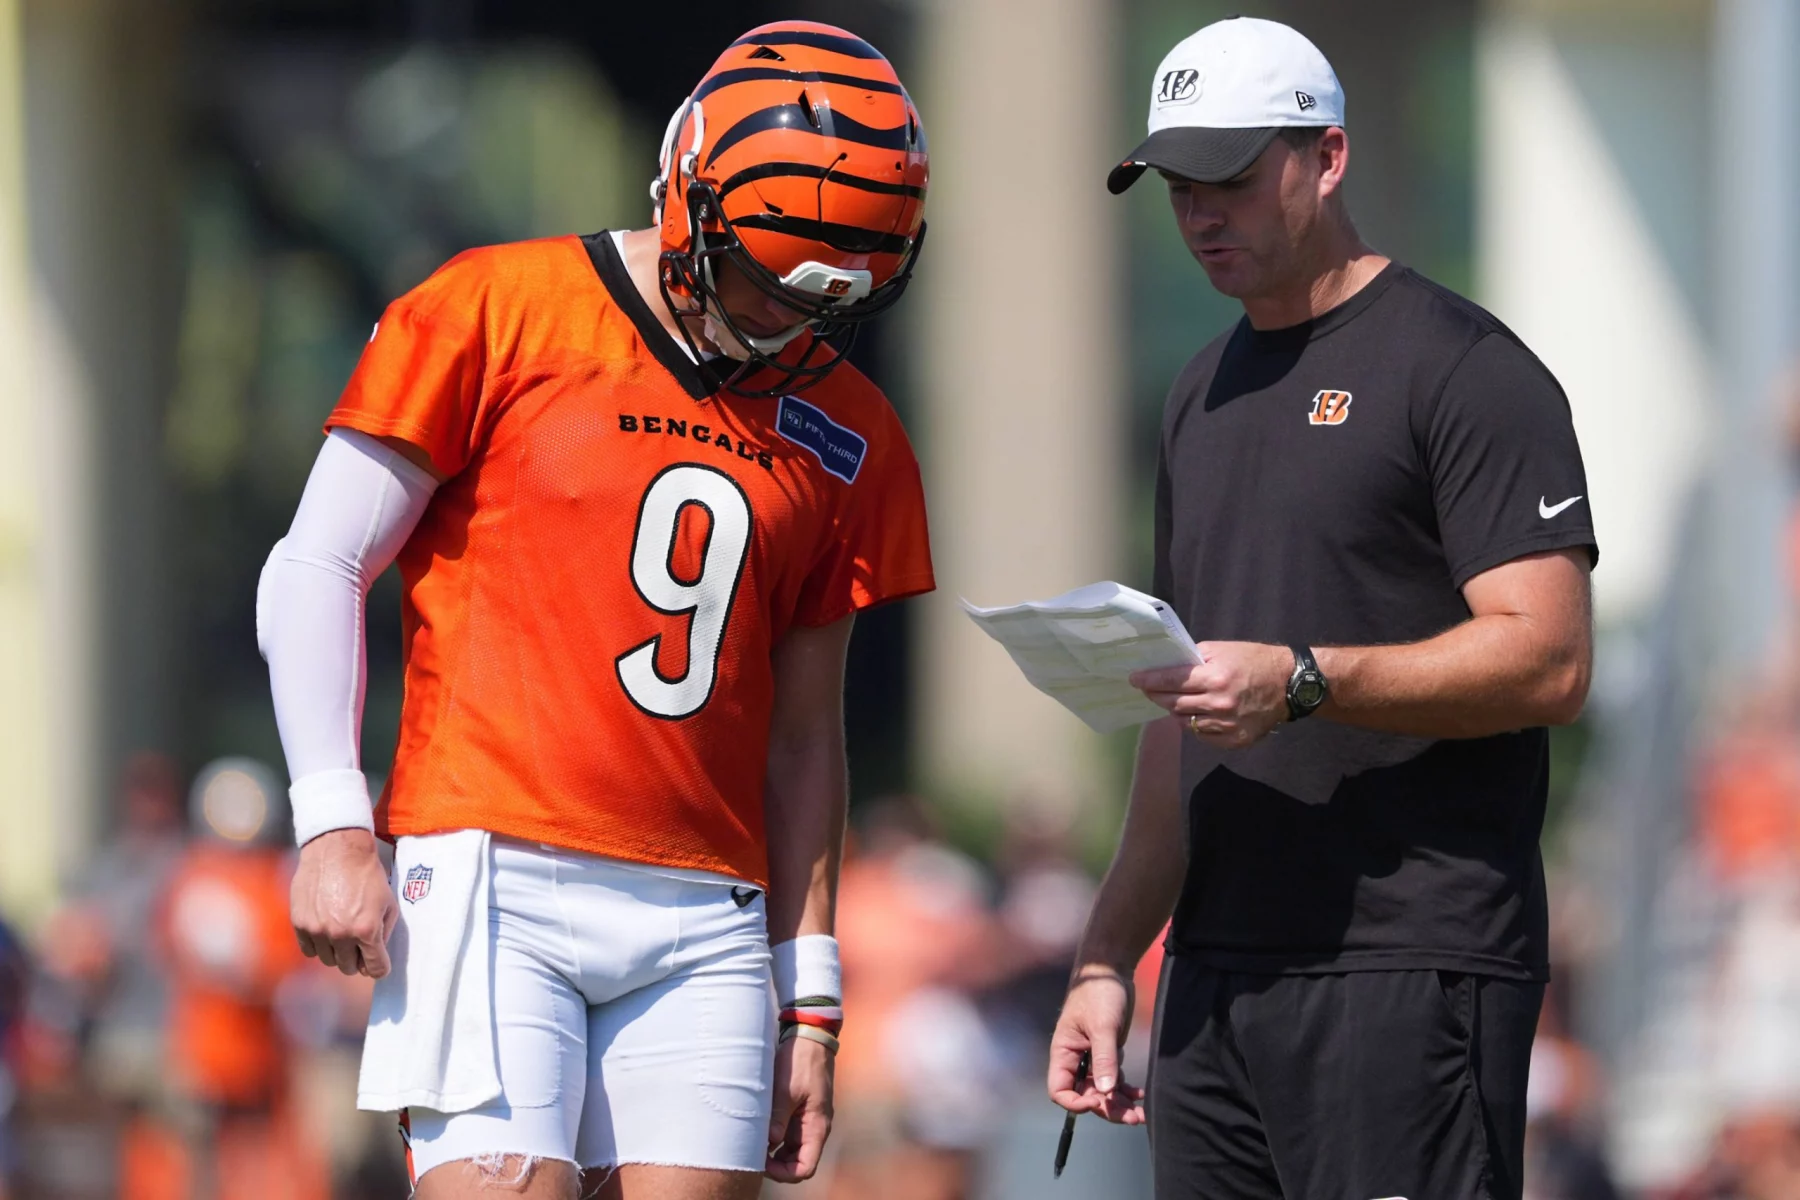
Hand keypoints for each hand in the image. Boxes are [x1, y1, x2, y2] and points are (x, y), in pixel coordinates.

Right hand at [290, 828, 397, 977]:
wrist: (337, 851)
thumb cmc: (367, 875)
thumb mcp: (389, 903)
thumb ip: (385, 932)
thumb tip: (377, 954)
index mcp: (367, 930)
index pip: (376, 968)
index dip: (379, 967)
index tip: (377, 964)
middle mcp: (341, 934)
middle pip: (350, 968)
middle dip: (357, 959)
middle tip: (360, 945)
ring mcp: (318, 931)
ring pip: (328, 961)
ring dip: (337, 952)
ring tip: (342, 933)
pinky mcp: (300, 924)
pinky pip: (309, 950)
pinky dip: (319, 945)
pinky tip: (325, 930)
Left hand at [767, 1034, 834, 1182]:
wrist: (810, 1036)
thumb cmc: (800, 1061)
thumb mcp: (785, 1089)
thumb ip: (778, 1118)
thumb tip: (769, 1144)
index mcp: (817, 1126)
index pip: (805, 1168)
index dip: (784, 1173)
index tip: (763, 1162)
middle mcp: (814, 1127)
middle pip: (797, 1162)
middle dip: (776, 1165)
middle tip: (753, 1154)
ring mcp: (806, 1119)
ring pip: (790, 1150)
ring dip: (774, 1152)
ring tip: (753, 1142)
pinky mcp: (799, 1110)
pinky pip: (787, 1134)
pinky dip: (774, 1138)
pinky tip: (758, 1129)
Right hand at [1048, 966, 1143, 1124]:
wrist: (1111, 968)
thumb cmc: (1099, 992)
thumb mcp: (1103, 1025)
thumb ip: (1104, 1058)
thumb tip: (1106, 1092)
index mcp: (1063, 1052)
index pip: (1060, 1091)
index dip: (1077, 1103)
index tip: (1099, 1102)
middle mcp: (1075, 1059)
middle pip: (1085, 1096)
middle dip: (1107, 1109)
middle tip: (1133, 1118)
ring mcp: (1091, 1057)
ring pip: (1102, 1091)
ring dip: (1119, 1105)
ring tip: (1141, 1114)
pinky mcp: (1107, 1052)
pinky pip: (1113, 1079)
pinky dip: (1125, 1090)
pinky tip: (1140, 1094)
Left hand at [1131, 641, 1291, 748]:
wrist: (1289, 684)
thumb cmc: (1254, 661)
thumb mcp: (1222, 650)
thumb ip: (1194, 660)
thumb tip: (1167, 667)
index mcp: (1215, 678)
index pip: (1171, 681)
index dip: (1149, 681)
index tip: (1134, 680)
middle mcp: (1219, 704)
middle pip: (1173, 705)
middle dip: (1157, 697)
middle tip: (1148, 691)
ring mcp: (1227, 725)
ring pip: (1186, 723)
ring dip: (1178, 712)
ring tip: (1178, 701)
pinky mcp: (1235, 741)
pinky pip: (1204, 736)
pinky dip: (1197, 725)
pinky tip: (1200, 714)